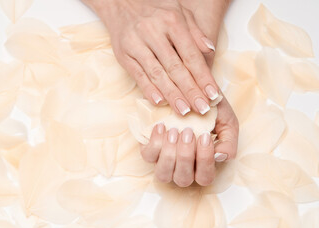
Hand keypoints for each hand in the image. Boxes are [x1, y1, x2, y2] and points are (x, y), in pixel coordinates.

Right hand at [82, 0, 220, 115]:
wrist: (122, 5)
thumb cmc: (155, 12)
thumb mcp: (179, 13)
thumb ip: (195, 31)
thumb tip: (210, 50)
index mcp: (171, 21)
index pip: (191, 55)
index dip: (203, 77)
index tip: (212, 94)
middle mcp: (153, 32)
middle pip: (175, 67)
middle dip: (190, 90)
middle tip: (201, 108)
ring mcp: (136, 44)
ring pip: (157, 74)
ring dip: (172, 94)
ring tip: (184, 110)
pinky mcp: (124, 55)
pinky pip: (138, 76)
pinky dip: (149, 90)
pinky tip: (160, 102)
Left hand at [140, 97, 238, 186]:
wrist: (190, 93)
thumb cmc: (210, 112)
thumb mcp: (227, 123)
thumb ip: (229, 141)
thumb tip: (220, 156)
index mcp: (203, 166)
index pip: (205, 177)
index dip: (204, 160)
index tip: (205, 135)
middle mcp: (182, 169)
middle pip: (183, 179)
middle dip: (186, 155)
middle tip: (188, 131)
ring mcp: (164, 162)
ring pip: (163, 174)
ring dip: (170, 153)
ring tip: (174, 130)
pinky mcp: (150, 151)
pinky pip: (148, 156)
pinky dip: (155, 142)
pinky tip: (161, 126)